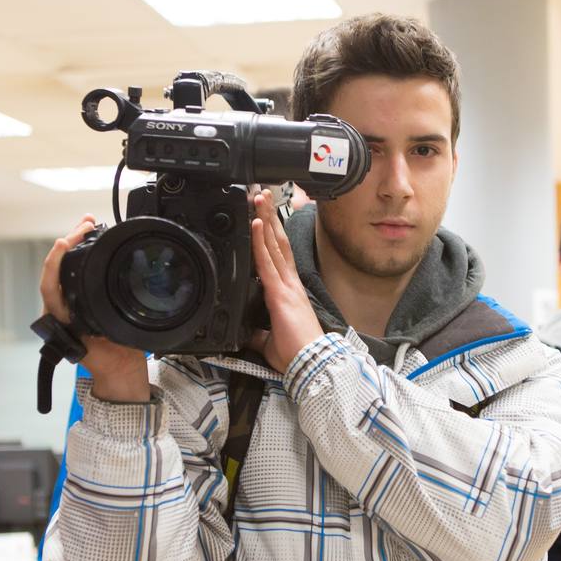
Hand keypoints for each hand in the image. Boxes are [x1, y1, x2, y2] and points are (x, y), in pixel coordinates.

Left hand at [39, 214, 149, 401]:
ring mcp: (72, 303)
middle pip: (57, 269)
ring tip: (89, 223)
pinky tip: (94, 239)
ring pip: (67, 268)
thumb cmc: (112, 362)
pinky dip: (86, 253)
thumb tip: (101, 307)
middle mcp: (63, 309)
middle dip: (70, 241)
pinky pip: (79, 272)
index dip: (54, 264)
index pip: (49, 286)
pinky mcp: (84, 299)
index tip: (65, 242)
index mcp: (63, 320)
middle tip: (87, 224)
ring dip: (77, 243)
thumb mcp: (109, 342)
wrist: (120, 372)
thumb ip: (99, 326)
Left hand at [249, 189, 323, 372]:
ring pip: (274, 245)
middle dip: (270, 217)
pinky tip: (256, 223)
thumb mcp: (270, 341)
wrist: (311, 365)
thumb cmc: (296, 355)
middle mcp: (290, 284)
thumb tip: (249, 333)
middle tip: (261, 195)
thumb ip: (259, 333)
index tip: (265, 217)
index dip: (271, 236)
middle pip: (278, 243)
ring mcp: (286, 286)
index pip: (279, 257)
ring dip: (265, 219)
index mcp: (289, 293)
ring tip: (258, 197)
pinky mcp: (280, 293)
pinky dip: (260, 241)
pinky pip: (267, 261)